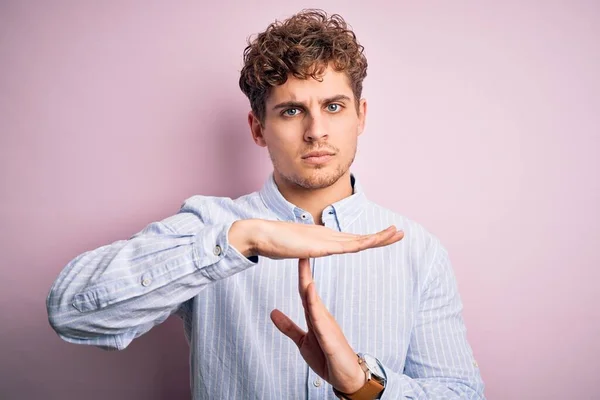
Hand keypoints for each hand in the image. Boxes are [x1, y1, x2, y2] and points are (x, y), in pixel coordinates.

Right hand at [229, 219, 403, 258]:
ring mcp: (324, 239)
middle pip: (360, 237)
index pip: (352, 240)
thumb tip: (305, 252)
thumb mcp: (295, 249)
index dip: (369, 239)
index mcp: (323, 238)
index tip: (384, 236)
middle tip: (400, 232)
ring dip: (378, 237)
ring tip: (397, 233)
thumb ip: (303, 250)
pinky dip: (361, 243)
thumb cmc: (274, 242)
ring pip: (357, 240)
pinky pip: (345, 246)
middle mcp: (328, 235)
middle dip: (381, 235)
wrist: (261, 234)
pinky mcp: (319, 245)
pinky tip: (374, 242)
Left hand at [270, 258, 366, 393]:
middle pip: (310, 289)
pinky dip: (314, 303)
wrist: (345, 376)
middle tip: (301, 248)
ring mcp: (326, 324)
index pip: (305, 290)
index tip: (297, 255)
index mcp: (315, 316)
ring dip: (308, 281)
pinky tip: (310, 291)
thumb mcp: (303, 341)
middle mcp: (321, 315)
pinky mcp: (329, 335)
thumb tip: (273, 312)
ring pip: (314, 299)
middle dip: (304, 269)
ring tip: (304, 262)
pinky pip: (319, 317)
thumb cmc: (327, 358)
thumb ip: (288, 326)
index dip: (300, 273)